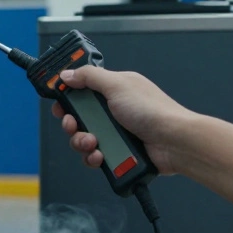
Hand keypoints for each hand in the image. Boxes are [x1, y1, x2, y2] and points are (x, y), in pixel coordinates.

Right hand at [52, 66, 191, 174]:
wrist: (174, 142)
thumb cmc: (151, 110)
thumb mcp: (117, 85)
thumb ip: (89, 77)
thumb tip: (66, 74)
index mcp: (113, 91)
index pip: (82, 91)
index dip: (67, 98)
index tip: (59, 105)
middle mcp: (113, 112)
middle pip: (78, 118)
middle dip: (71, 124)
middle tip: (73, 125)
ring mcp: (115, 133)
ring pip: (84, 139)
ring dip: (81, 142)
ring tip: (92, 143)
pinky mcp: (118, 153)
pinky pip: (95, 156)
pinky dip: (93, 157)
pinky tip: (100, 156)